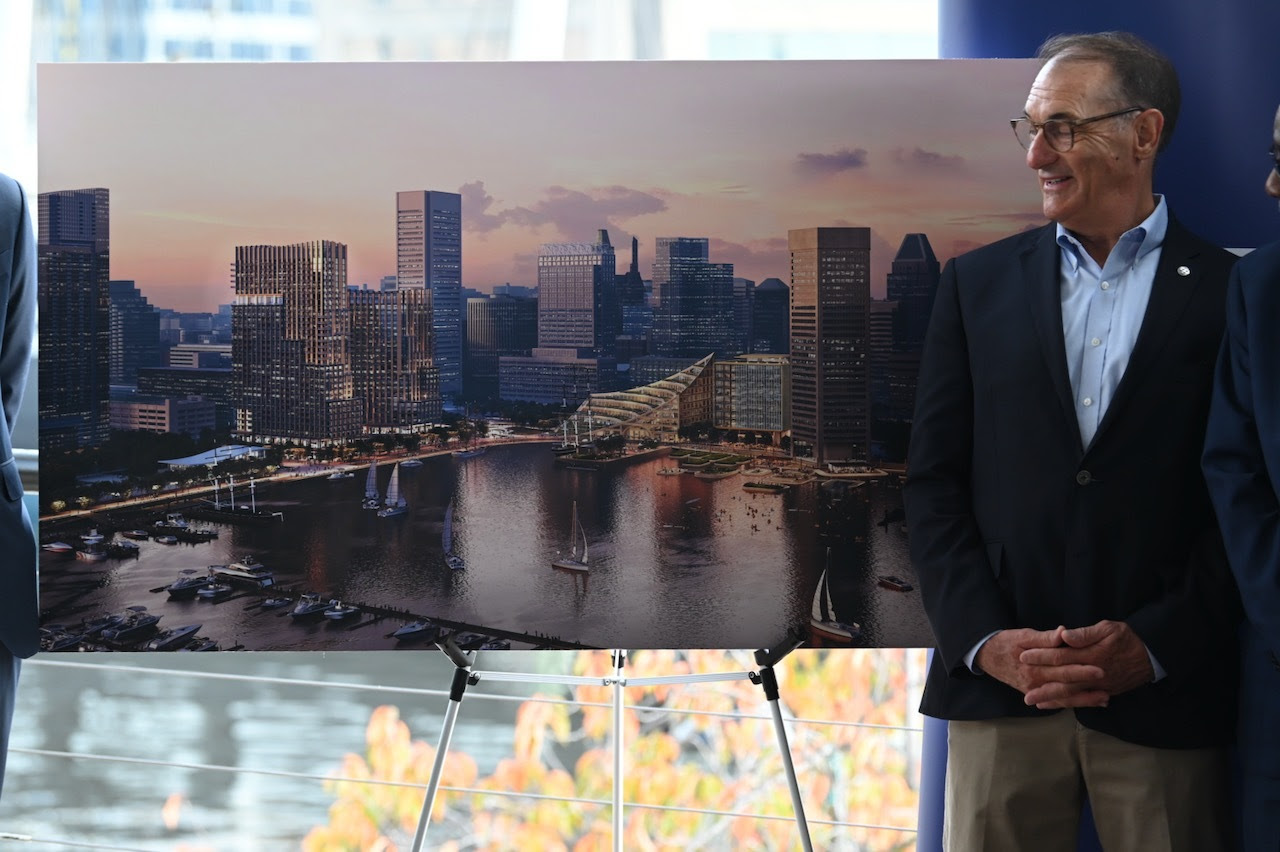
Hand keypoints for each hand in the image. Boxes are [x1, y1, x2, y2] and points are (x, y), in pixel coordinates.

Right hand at [975, 627, 1103, 697]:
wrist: (986, 656)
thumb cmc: (1006, 642)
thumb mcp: (1022, 635)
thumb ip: (1044, 637)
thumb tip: (1062, 633)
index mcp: (1033, 666)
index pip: (1061, 668)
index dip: (1081, 669)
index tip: (1099, 668)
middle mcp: (1034, 682)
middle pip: (1065, 685)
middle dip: (1087, 686)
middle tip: (1108, 685)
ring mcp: (1034, 690)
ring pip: (1063, 697)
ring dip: (1084, 699)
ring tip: (1104, 699)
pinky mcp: (1034, 693)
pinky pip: (1056, 700)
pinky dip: (1073, 702)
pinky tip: (1090, 702)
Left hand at [1019, 620, 1153, 708]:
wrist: (1153, 656)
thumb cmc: (1128, 638)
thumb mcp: (1108, 629)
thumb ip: (1085, 634)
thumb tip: (1064, 635)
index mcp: (1092, 655)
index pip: (1061, 656)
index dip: (1041, 655)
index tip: (1023, 655)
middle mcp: (1094, 674)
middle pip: (1063, 680)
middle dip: (1042, 683)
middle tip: (1023, 687)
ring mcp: (1100, 686)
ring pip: (1072, 694)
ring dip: (1052, 698)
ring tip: (1032, 701)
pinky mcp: (1105, 692)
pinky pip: (1083, 700)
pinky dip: (1068, 703)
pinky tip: (1054, 705)